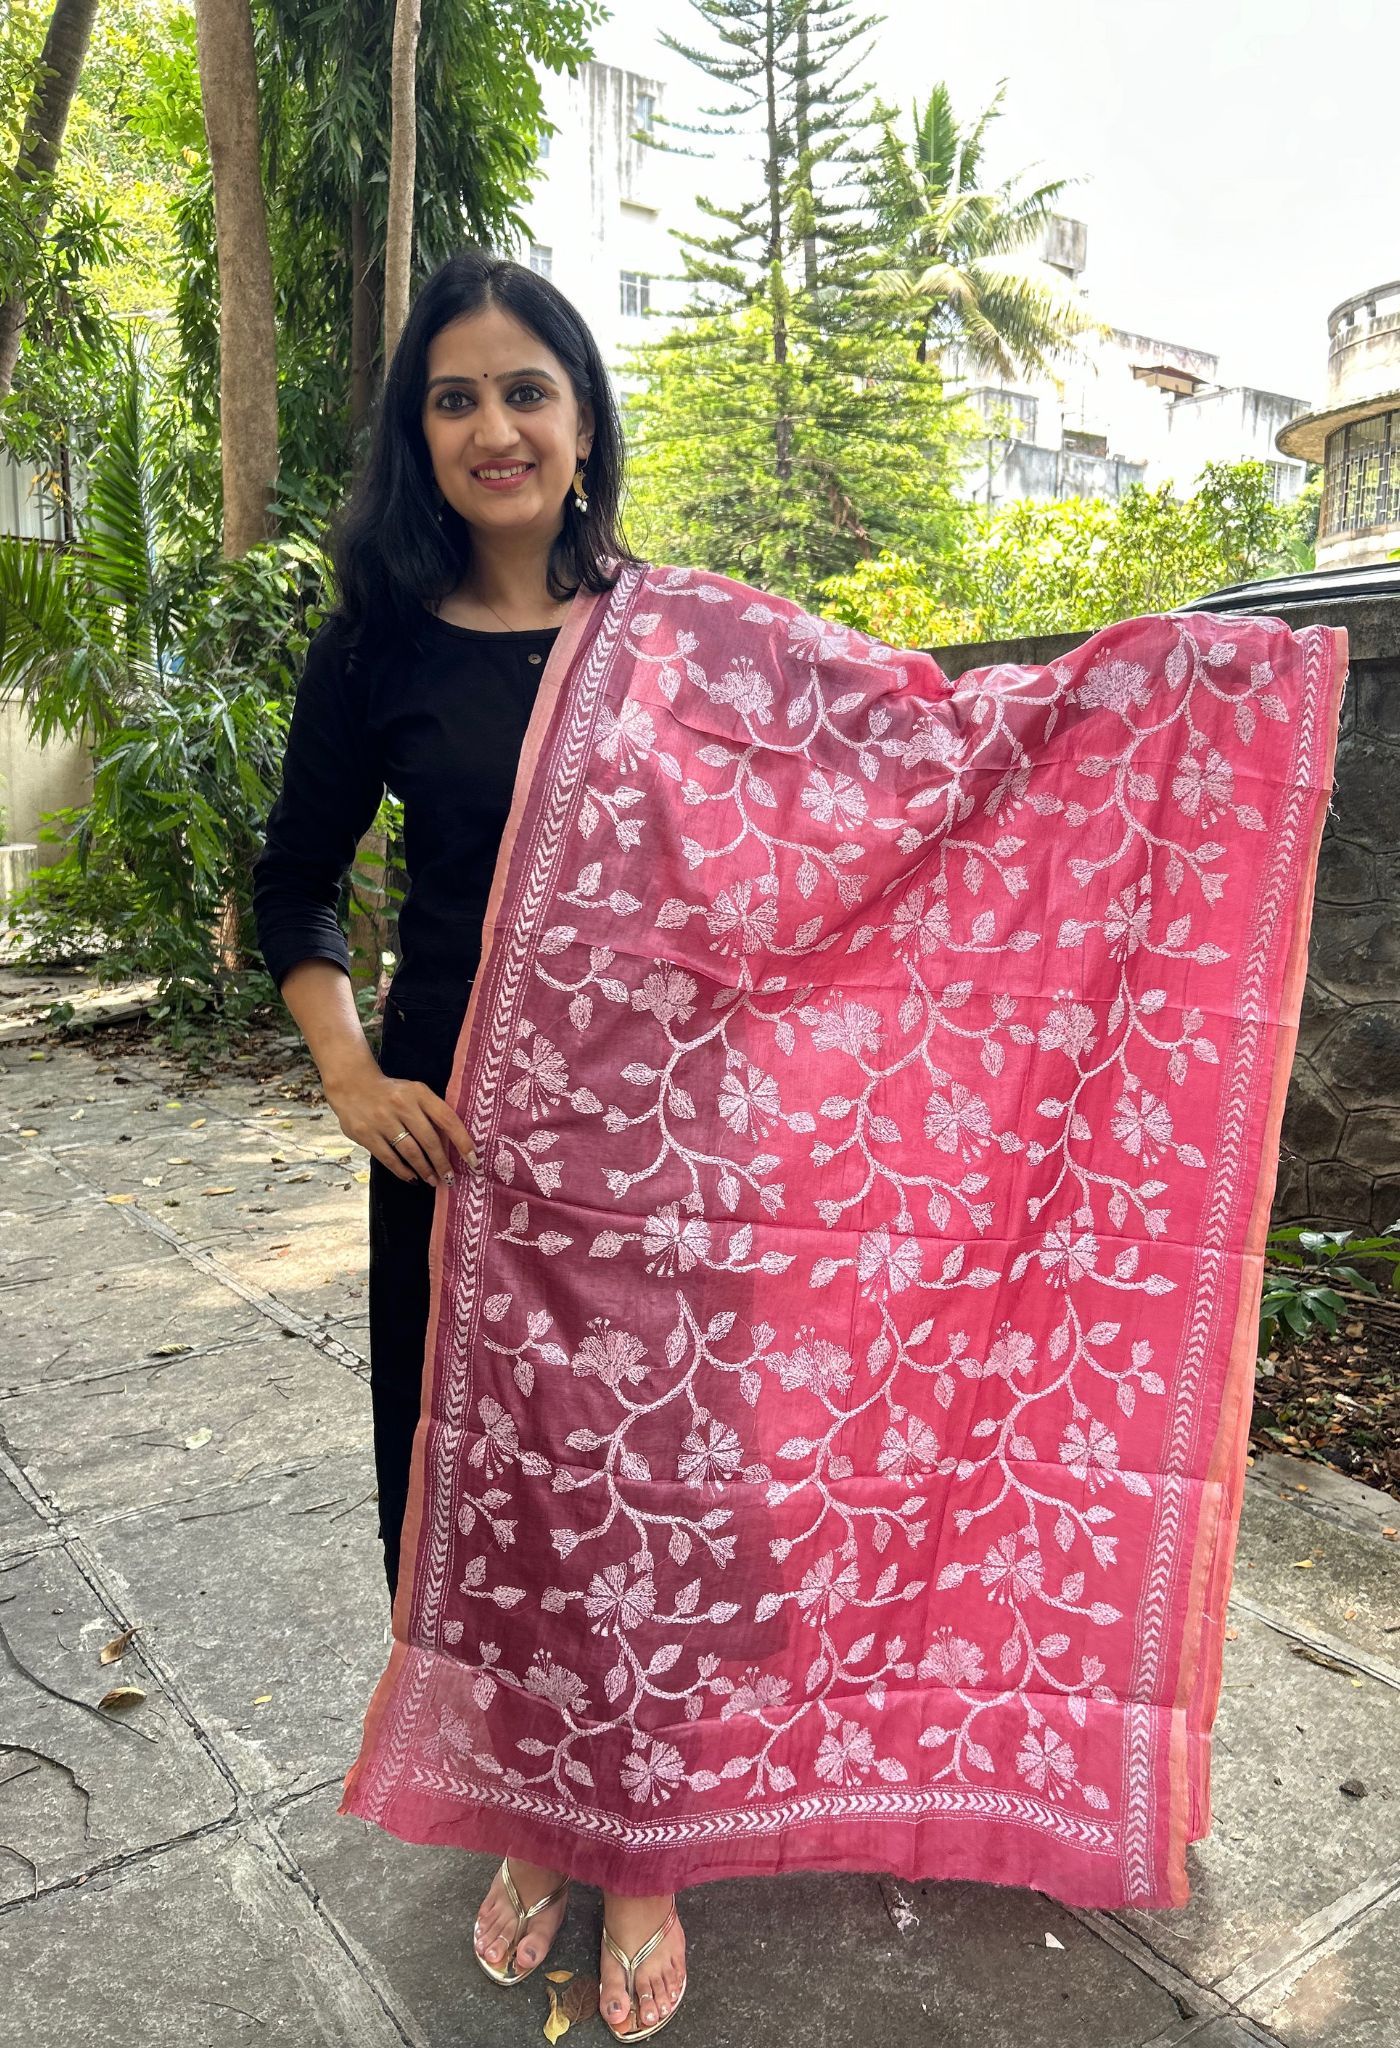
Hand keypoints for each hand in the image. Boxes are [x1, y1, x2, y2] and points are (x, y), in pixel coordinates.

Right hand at [324, 1067, 477, 1186]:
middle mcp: (402, 1105)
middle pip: (429, 1140)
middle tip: (450, 1178)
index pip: (447, 1119)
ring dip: (424, 1169)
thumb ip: (430, 1112)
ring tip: (433, 1180)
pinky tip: (412, 1177)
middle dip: (442, 1163)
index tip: (472, 1160)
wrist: (352, 1084)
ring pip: (410, 1151)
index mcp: (419, 1093)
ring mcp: (382, 1120)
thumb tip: (453, 1143)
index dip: (462, 1141)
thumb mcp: (414, 1092)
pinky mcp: (366, 1134)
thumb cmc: (391, 1092)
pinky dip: (402, 1171)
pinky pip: (389, 1158)